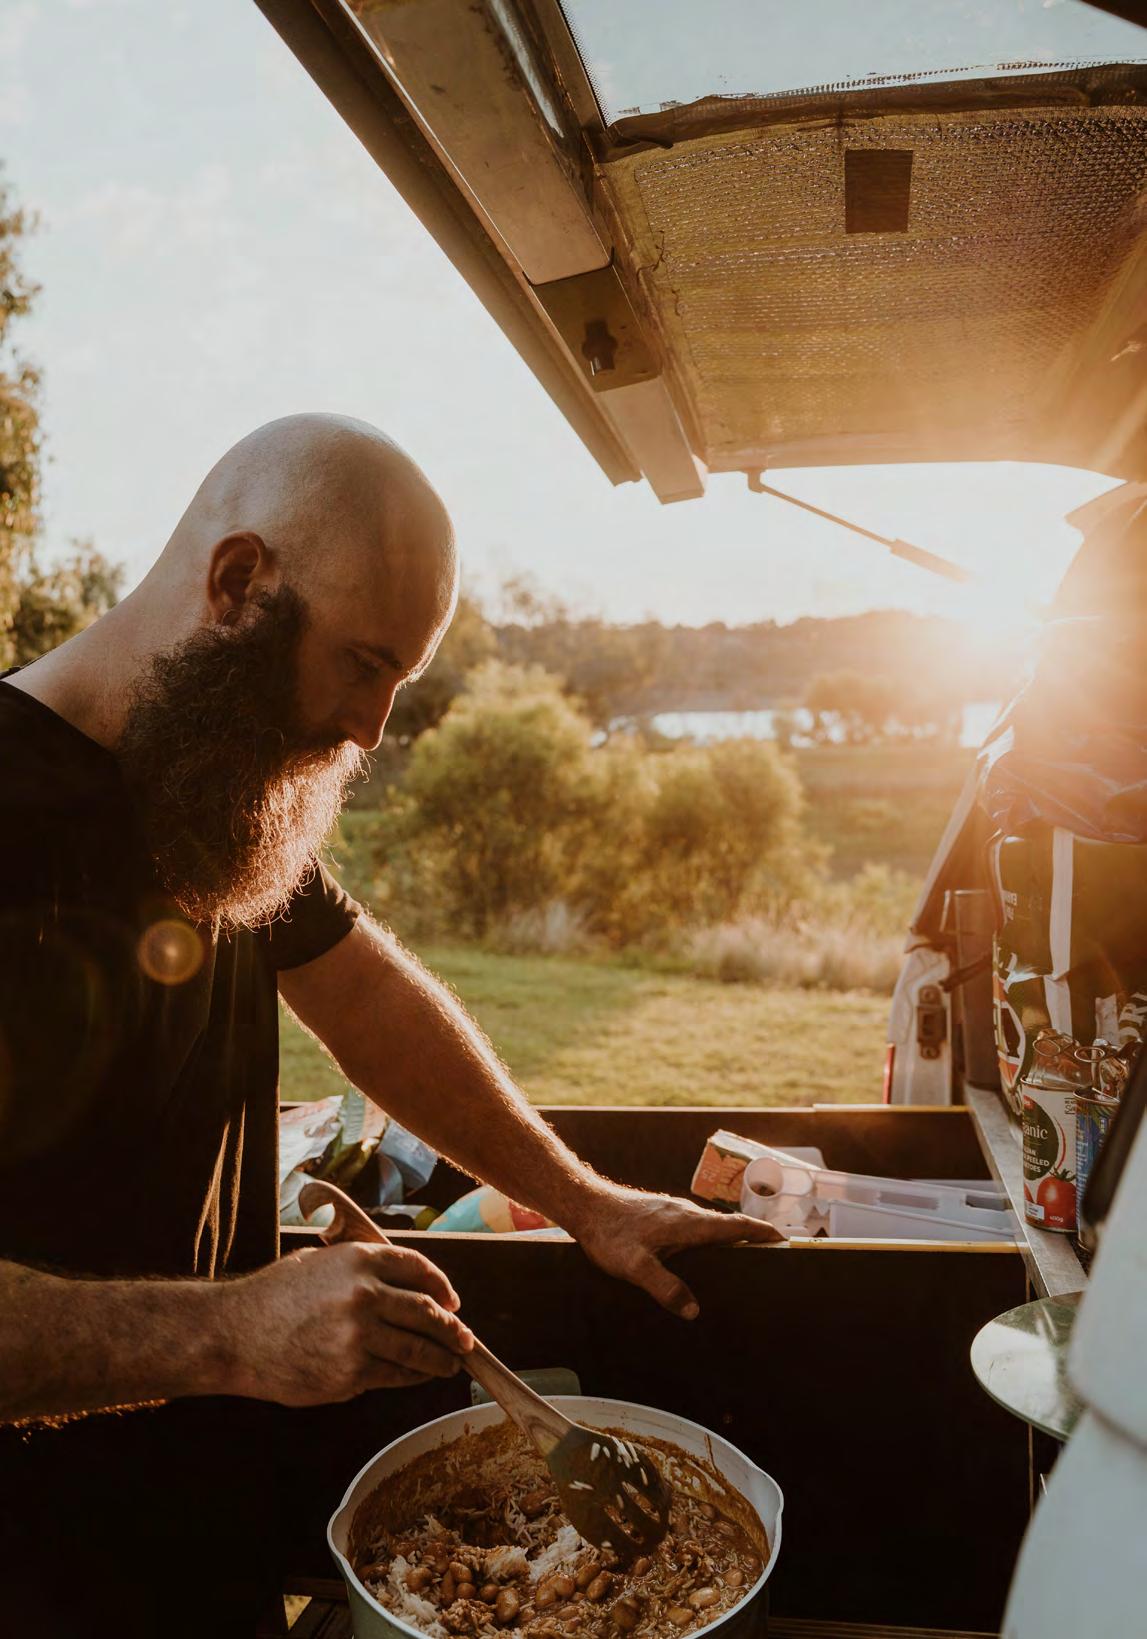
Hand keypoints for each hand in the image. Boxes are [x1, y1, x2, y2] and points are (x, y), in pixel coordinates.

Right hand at [216, 1241, 473, 1405]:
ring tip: (450, 1363)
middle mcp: (365, 1294)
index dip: (441, 1287)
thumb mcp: (319, 1262)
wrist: (234, 1335)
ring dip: (440, 1358)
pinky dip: (412, 1377)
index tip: (452, 1302)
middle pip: (427, 1312)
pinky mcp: (350, 1373)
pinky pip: (394, 1376)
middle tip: (464, 1339)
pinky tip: (418, 1376)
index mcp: (360, 1259)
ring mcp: (359, 1336)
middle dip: (451, 1329)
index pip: (419, 1270)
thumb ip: (361, 1270)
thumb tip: (405, 1287)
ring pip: (417, 1350)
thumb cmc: (275, 1296)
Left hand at [566, 1182, 783, 1319]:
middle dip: (751, 1239)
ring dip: (729, 1238)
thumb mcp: (636, 1267)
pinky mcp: (660, 1215)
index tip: (785, 1241)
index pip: (736, 1226)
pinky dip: (709, 1237)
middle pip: (728, 1226)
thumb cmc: (610, 1234)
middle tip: (771, 1256)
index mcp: (689, 1223)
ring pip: (710, 1226)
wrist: (585, 1206)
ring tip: (741, 1259)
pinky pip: (694, 1226)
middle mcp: (686, 1213)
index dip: (762, 1234)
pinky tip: (700, 1255)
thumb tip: (694, 1311)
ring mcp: (673, 1212)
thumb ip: (665, 1288)